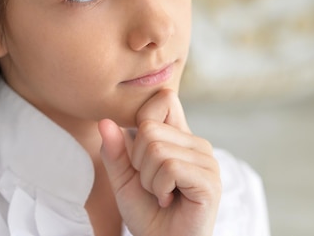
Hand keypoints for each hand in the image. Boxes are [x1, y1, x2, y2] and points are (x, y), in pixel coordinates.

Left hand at [98, 89, 220, 235]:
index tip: (140, 156)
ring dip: (148, 180)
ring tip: (161, 194)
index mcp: (180, 136)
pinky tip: (169, 201)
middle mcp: (197, 143)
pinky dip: (159, 188)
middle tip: (152, 184)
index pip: (164, 99)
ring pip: (157, 149)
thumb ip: (115, 151)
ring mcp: (206, 160)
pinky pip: (170, 168)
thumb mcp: (123, 179)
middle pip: (150, 128)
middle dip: (138, 162)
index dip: (142, 120)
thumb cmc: (147, 214)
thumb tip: (104, 121)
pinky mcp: (209, 180)